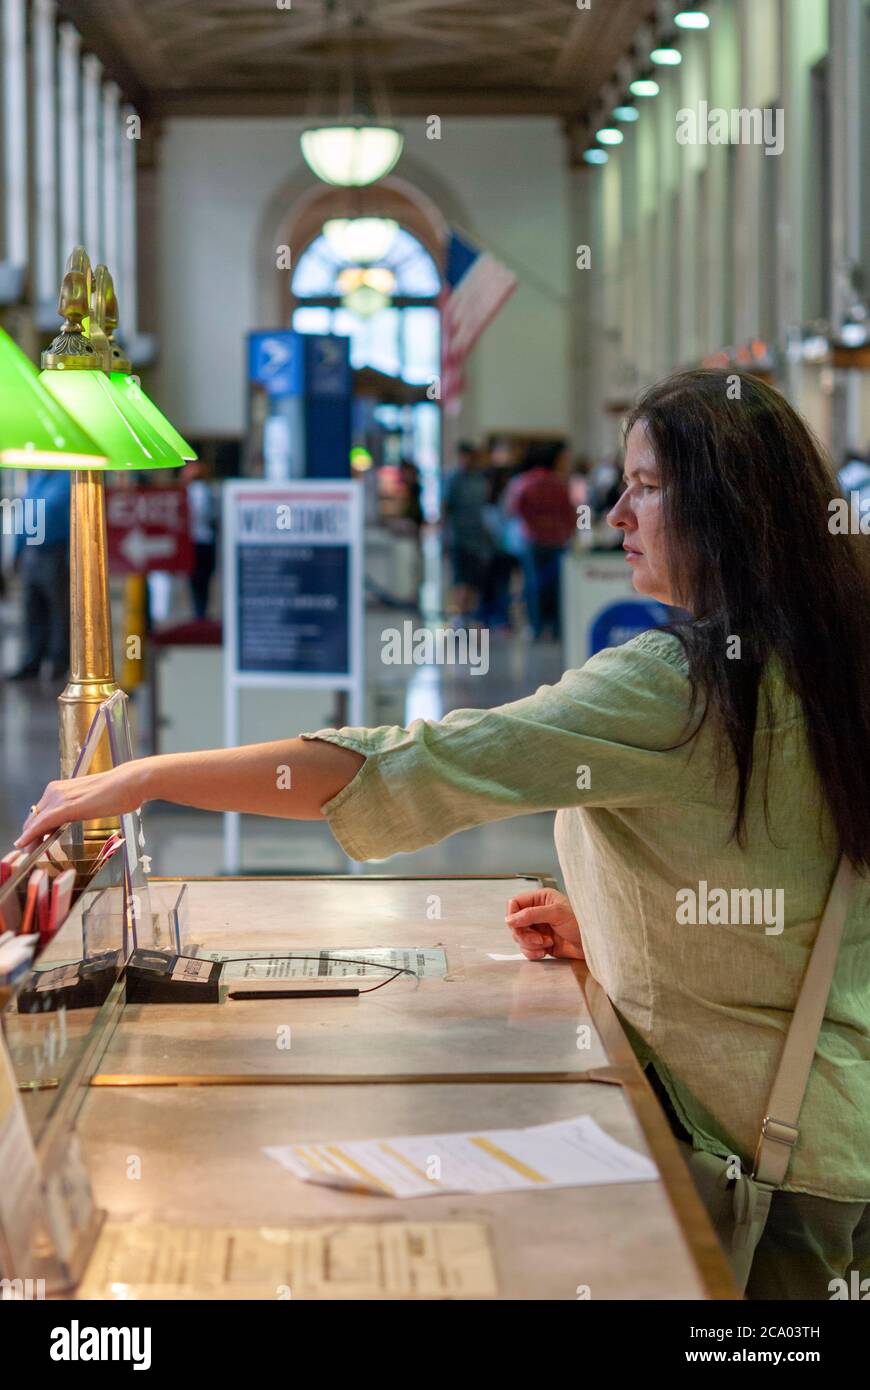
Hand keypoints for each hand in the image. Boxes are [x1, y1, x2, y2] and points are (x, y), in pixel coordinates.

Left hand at [16, 763, 145, 848]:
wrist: (129, 783)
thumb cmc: (117, 792)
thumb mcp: (90, 801)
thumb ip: (76, 809)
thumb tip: (70, 820)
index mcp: (61, 788)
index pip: (39, 812)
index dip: (33, 829)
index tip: (31, 842)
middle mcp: (56, 791)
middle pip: (34, 818)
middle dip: (29, 836)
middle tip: (29, 852)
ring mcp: (60, 797)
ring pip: (35, 822)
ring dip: (29, 839)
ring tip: (29, 852)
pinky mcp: (66, 807)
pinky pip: (42, 824)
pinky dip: (31, 835)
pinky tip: (24, 844)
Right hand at [504, 888, 583, 960]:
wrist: (594, 945)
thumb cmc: (581, 924)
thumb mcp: (557, 913)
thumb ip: (532, 914)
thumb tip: (509, 920)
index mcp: (541, 899)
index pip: (515, 903)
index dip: (513, 915)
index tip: (517, 926)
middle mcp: (537, 913)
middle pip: (515, 923)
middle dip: (524, 934)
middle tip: (539, 940)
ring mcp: (539, 929)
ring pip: (519, 937)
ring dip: (530, 944)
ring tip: (547, 944)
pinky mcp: (541, 943)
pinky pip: (526, 949)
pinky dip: (532, 952)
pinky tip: (545, 952)